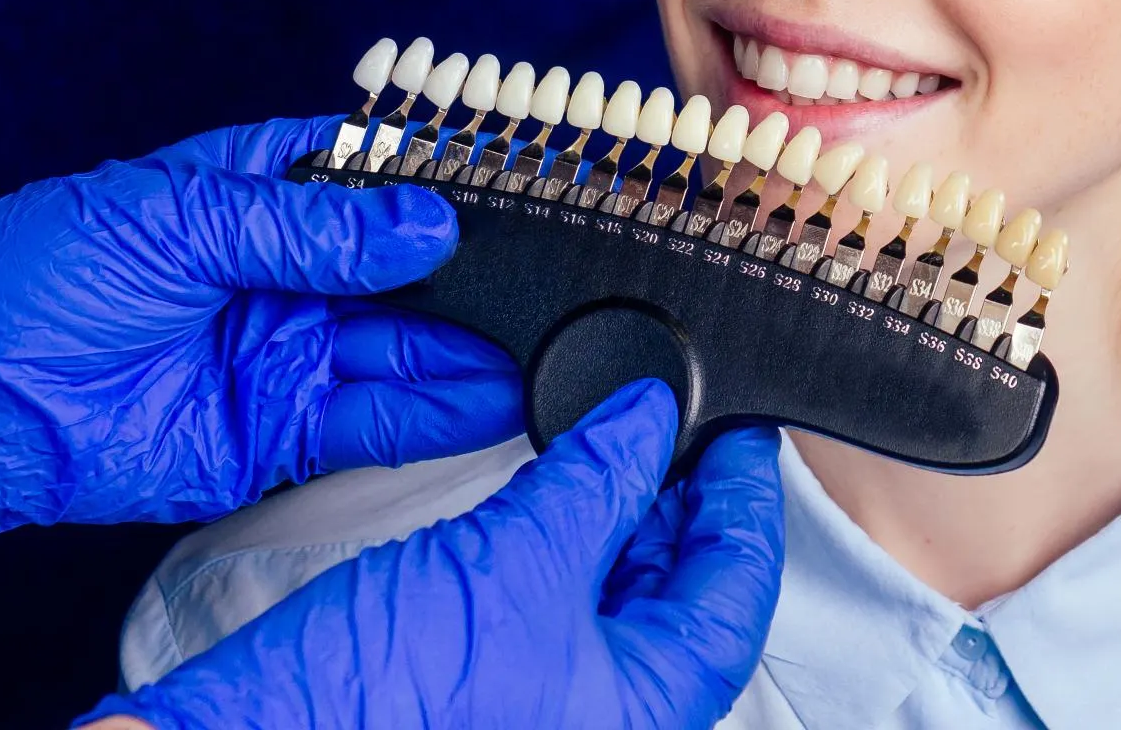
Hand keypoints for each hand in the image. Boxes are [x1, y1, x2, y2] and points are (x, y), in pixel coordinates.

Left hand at [0, 116, 521, 564]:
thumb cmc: (25, 274)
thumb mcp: (175, 219)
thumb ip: (308, 228)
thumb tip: (425, 222)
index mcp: (261, 190)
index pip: (380, 182)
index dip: (451, 188)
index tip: (531, 190)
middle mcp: (286, 273)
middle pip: (411, 275)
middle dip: (483, 279)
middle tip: (562, 279)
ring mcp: (284, 354)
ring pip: (407, 352)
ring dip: (477, 353)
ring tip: (553, 345)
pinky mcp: (272, 435)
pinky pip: (372, 426)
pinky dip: (437, 417)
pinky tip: (498, 402)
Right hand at [81, 381, 783, 729]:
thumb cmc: (374, 707)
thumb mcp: (514, 565)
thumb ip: (594, 482)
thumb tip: (648, 421)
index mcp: (647, 714)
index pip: (737, 595)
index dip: (745, 501)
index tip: (739, 434)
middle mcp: (608, 720)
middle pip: (685, 598)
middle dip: (680, 504)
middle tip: (672, 424)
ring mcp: (549, 710)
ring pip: (620, 603)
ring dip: (621, 519)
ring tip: (611, 443)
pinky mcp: (489, 693)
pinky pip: (556, 611)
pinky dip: (563, 546)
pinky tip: (545, 495)